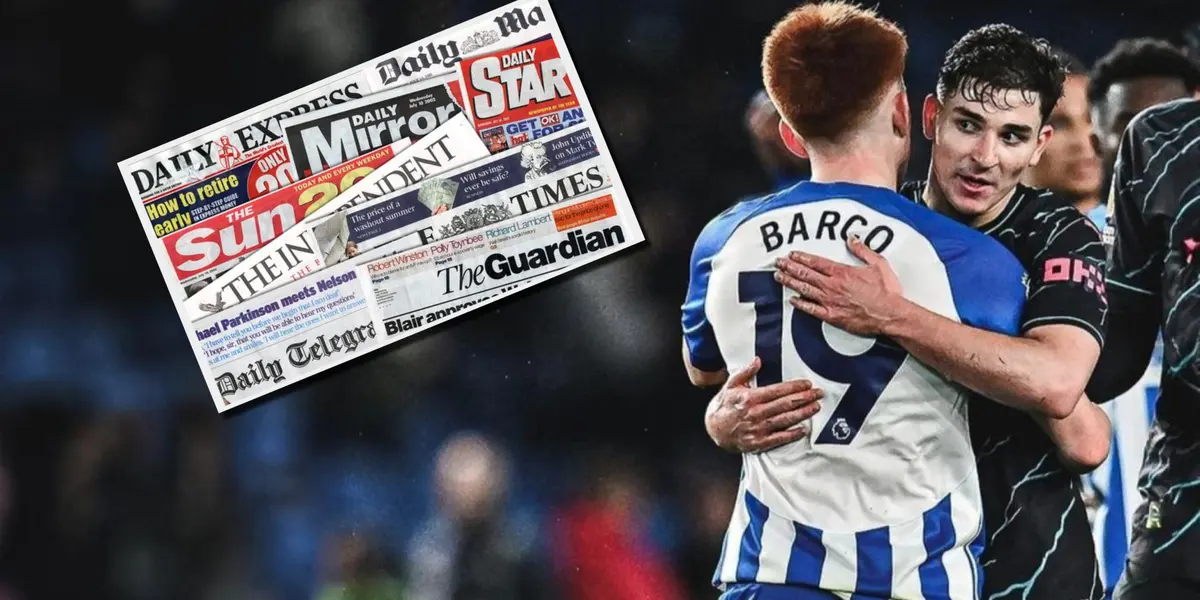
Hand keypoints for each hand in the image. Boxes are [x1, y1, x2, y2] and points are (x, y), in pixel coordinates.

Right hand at [705, 357, 823, 453]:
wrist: (714, 429)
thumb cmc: (724, 405)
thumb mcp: (730, 384)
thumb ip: (745, 372)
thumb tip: (757, 360)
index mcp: (750, 398)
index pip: (777, 390)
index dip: (794, 387)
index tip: (807, 384)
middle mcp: (755, 413)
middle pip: (785, 404)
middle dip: (804, 398)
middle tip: (819, 394)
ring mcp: (758, 429)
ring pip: (785, 420)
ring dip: (803, 413)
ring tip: (816, 407)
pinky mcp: (759, 442)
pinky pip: (779, 438)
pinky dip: (792, 434)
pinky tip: (803, 429)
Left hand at [773, 235, 905, 335]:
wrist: (890, 314)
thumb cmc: (886, 291)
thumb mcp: (878, 264)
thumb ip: (862, 250)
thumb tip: (852, 239)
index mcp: (842, 272)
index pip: (816, 262)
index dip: (801, 258)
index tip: (791, 255)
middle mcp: (832, 286)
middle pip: (806, 274)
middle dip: (790, 267)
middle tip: (778, 263)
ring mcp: (830, 302)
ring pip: (805, 289)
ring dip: (790, 282)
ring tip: (779, 277)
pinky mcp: (832, 316)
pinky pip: (811, 310)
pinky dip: (800, 304)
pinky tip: (792, 300)